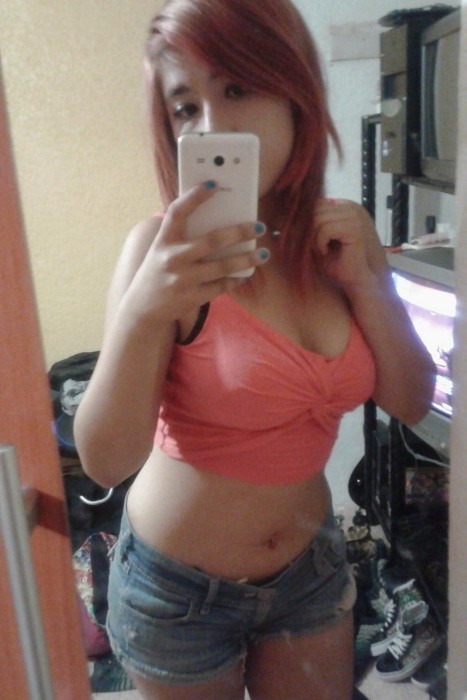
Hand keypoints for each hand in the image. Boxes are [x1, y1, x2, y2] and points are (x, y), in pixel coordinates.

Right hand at [124, 182, 268, 322]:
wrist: (143, 308)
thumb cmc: (159, 271)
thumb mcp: (162, 249)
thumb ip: (182, 235)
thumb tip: (220, 218)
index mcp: (163, 240)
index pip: (177, 212)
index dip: (194, 196)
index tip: (214, 183)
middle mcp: (172, 258)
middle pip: (211, 241)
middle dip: (239, 232)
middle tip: (259, 226)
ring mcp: (182, 280)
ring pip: (222, 267)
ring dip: (246, 259)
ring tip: (264, 254)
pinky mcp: (192, 298)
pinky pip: (221, 286)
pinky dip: (236, 279)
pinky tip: (245, 274)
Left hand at [313, 198, 387, 291]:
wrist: (352, 279)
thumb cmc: (333, 261)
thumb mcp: (315, 238)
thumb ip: (307, 223)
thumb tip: (289, 211)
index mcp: (341, 207)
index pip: (315, 203)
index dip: (307, 221)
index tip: (309, 240)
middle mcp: (349, 207)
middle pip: (315, 209)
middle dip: (310, 230)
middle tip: (315, 248)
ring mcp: (353, 217)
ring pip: (319, 219)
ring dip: (314, 238)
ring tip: (321, 251)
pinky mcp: (354, 229)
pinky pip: (326, 229)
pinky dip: (320, 243)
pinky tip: (325, 252)